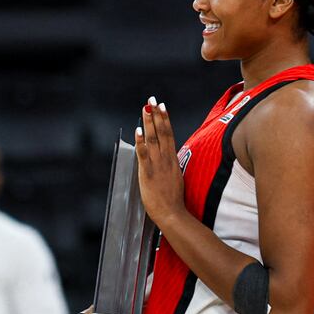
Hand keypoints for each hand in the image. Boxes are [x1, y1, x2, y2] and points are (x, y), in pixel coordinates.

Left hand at [135, 98, 186, 229]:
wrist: (173, 213)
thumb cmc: (173, 199)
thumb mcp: (175, 177)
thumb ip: (170, 165)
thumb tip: (167, 156)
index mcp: (173, 159)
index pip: (169, 134)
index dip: (165, 119)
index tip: (162, 106)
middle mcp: (166, 159)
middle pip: (162, 132)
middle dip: (156, 114)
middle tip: (152, 99)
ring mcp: (157, 165)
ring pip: (153, 139)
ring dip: (149, 122)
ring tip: (146, 108)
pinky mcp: (148, 173)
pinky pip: (144, 154)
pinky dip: (141, 141)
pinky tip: (139, 130)